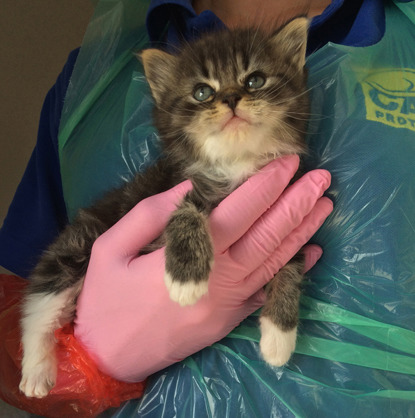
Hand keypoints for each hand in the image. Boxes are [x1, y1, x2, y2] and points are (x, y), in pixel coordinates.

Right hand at [74, 155, 331, 381]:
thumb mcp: (111, 247)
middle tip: (321, 178)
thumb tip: (191, 190)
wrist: (108, 358)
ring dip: (302, 232)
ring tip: (324, 205)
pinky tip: (310, 254)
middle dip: (296, 203)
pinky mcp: (231, 320)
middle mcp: (220, 279)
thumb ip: (151, 214)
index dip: (265, 185)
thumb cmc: (105, 299)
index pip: (238, 212)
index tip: (288, 163)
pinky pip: (268, 291)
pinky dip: (293, 271)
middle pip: (267, 235)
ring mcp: (230, 303)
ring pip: (275, 261)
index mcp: (190, 257)